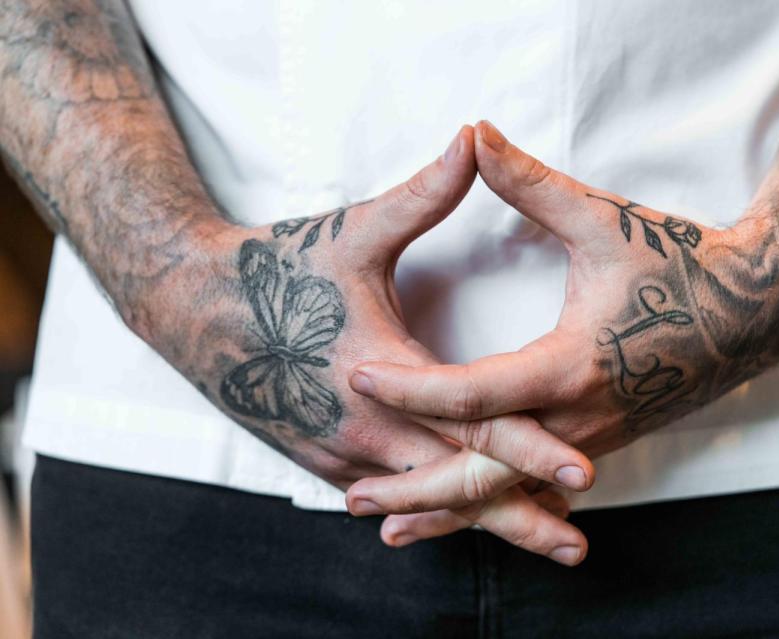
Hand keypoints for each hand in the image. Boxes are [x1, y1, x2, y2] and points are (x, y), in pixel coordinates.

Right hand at [147, 126, 593, 563]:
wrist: (191, 307)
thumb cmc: (276, 268)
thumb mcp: (355, 232)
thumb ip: (424, 195)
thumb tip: (473, 138)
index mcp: (382, 374)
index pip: (469, 421)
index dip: (529, 448)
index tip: (583, 474)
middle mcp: (364, 429)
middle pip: (455, 485)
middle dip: (518, 516)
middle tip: (577, 550)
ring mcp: (341, 454)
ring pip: (424, 501)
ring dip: (483, 522)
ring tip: (546, 545)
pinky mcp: (325, 461)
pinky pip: (391, 496)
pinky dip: (434, 511)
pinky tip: (467, 525)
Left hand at [348, 121, 760, 542]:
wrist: (760, 308)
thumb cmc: (682, 263)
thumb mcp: (602, 220)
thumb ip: (531, 184)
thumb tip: (476, 134)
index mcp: (570, 366)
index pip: (471, 394)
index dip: (408, 387)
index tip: (358, 376)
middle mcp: (580, 418)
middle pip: (484, 475)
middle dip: (418, 494)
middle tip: (353, 504)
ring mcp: (594, 438)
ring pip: (511, 492)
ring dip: (450, 512)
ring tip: (392, 527)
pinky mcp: (602, 439)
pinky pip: (538, 485)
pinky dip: (495, 503)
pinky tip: (464, 513)